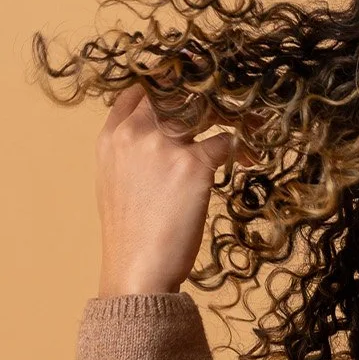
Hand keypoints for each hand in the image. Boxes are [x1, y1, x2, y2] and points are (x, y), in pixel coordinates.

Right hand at [94, 82, 245, 297]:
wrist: (138, 269)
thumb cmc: (130, 236)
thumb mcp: (114, 184)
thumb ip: (130, 153)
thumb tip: (156, 139)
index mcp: (111, 138)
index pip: (138, 92)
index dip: (166, 89)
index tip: (188, 97)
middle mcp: (135, 134)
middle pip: (174, 92)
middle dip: (202, 98)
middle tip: (223, 109)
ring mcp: (164, 147)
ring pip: (203, 110)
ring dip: (228, 116)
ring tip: (247, 128)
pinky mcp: (193, 166)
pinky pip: (226, 142)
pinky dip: (240, 150)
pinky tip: (246, 160)